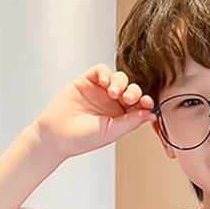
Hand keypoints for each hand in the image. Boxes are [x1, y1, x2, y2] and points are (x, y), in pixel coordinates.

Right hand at [34, 64, 154, 159]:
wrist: (56, 135)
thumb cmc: (83, 138)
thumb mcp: (112, 132)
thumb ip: (132, 121)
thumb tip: (152, 114)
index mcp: (122, 116)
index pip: (139, 104)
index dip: (146, 101)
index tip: (147, 103)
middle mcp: (112, 102)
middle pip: (132, 89)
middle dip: (134, 92)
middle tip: (127, 99)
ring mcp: (100, 91)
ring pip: (119, 78)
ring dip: (121, 83)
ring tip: (113, 92)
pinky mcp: (87, 81)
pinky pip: (101, 70)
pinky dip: (106, 73)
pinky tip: (105, 82)